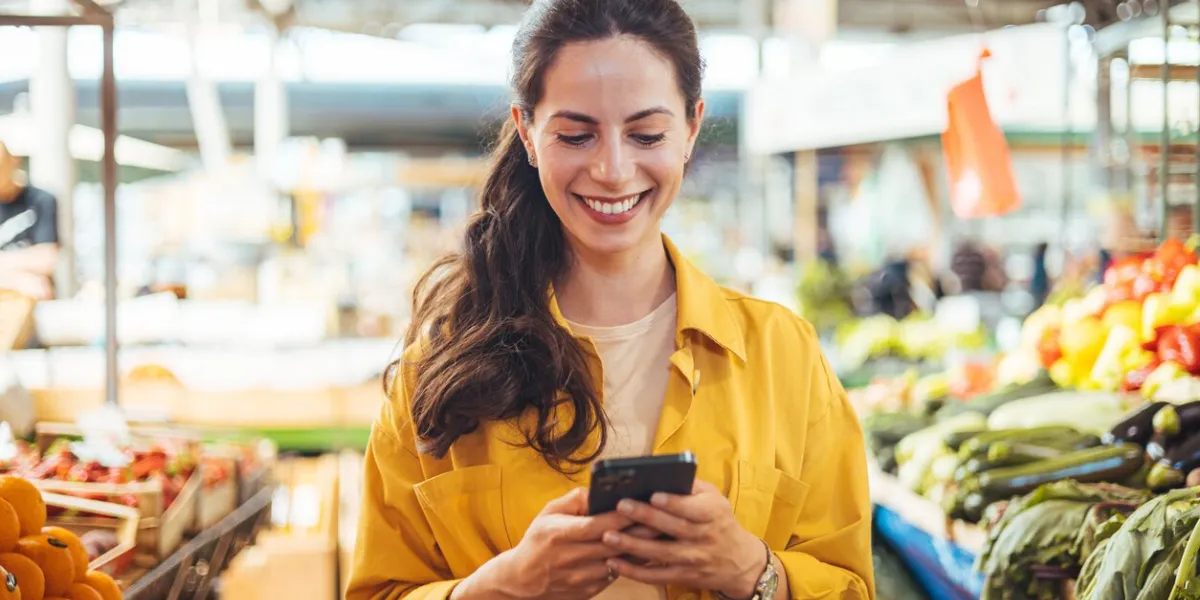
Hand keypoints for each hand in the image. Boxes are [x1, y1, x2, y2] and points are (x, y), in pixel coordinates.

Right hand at [454, 488, 649, 599]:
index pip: (596, 525)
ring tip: (661, 534)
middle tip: (663, 518)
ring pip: (619, 563)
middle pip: (613, 544)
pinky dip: (632, 564)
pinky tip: (647, 552)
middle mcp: (571, 557)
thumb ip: (573, 500)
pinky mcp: (589, 590)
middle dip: (639, 531)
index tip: (641, 504)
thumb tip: (598, 492)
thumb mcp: (547, 514)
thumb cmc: (537, 541)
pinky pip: (616, 575)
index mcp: (559, 535)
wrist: (522, 581)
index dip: (620, 516)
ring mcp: (581, 577)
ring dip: (641, 549)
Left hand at [600, 480, 768, 598]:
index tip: (653, 495)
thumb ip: (691, 485)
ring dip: (633, 545)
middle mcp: (703, 536)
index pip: (692, 508)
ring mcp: (692, 558)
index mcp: (711, 513)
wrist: (739, 561)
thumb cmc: (719, 521)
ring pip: (661, 552)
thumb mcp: (714, 498)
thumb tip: (663, 471)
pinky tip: (614, 563)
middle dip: (646, 517)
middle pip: (673, 527)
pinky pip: (656, 575)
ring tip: (608, 536)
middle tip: (621, 506)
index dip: (673, 503)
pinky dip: (635, 571)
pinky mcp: (683, 576)